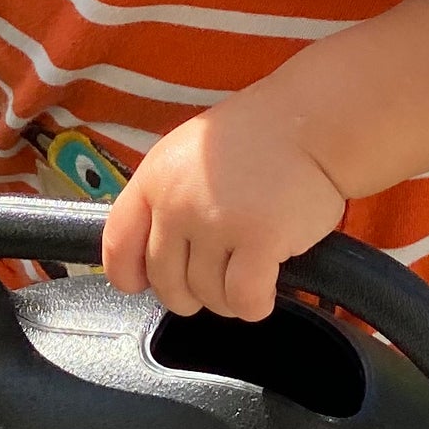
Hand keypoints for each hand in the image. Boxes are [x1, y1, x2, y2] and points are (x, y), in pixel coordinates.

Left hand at [100, 99, 347, 321]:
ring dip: (228, 298)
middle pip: (166, 283)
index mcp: (154, 180)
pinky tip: (266, 288)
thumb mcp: (186, 155)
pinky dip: (254, 305)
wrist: (310, 122)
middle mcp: (177, 203)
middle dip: (191, 294)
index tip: (144, 285)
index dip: (130, 276)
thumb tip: (144, 262)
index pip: (118, 246)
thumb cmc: (255, 141)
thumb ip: (162, 202)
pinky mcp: (259, 240)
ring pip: (207, 296)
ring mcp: (217, 222)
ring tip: (247, 270)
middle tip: (217, 277)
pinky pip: (243, 300)